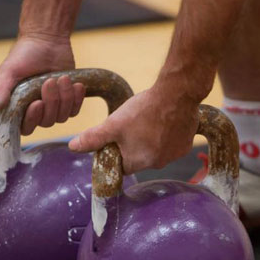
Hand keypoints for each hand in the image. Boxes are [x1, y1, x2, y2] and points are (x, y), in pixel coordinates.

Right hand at [0, 34, 85, 134]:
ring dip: (65, 98)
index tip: (37, 102)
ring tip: (63, 78)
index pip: (25, 127)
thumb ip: (0, 89)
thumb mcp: (9, 70)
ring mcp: (54, 107)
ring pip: (62, 116)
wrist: (47, 40)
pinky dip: (76, 98)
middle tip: (49, 81)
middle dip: (51, 101)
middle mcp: (36, 111)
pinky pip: (75, 109)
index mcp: (18, 107)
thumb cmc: (24, 54)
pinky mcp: (68, 101)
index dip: (32, 119)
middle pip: (47, 121)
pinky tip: (76, 84)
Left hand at [68, 83, 199, 174]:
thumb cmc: (144, 109)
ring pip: (156, 152)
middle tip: (133, 125)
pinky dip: (167, 137)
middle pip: (139, 159)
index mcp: (139, 161)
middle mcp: (158, 163)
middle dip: (134, 146)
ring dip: (151, 141)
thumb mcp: (114, 123)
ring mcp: (174, 155)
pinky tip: (164, 121)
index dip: (117, 152)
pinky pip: (172, 145)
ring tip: (149, 121)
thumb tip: (73, 147)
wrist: (177, 93)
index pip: (122, 166)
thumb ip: (94, 137)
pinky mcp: (186, 146)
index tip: (118, 138)